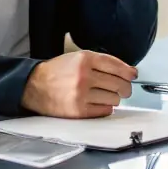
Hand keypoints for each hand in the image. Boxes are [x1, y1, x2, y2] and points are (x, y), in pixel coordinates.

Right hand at [21, 51, 138, 117]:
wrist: (34, 86)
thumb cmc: (57, 71)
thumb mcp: (77, 58)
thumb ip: (101, 62)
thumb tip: (127, 71)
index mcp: (85, 59)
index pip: (117, 66)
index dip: (129, 72)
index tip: (133, 75)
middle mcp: (84, 76)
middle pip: (119, 84)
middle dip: (125, 88)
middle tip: (124, 89)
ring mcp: (81, 94)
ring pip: (114, 99)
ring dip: (114, 98)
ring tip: (105, 96)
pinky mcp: (79, 111)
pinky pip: (105, 111)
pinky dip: (106, 108)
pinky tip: (99, 103)